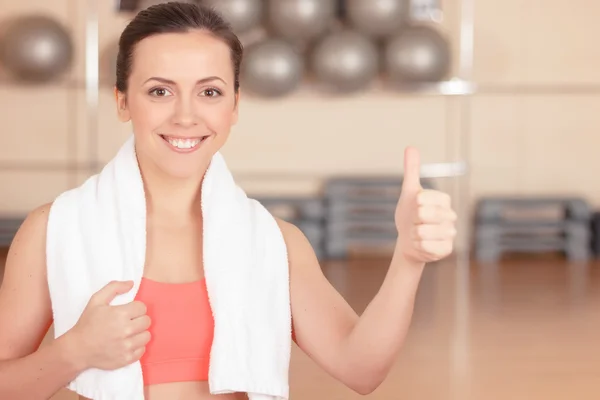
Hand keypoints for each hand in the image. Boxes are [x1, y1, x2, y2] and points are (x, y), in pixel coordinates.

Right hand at [66, 280, 150, 370]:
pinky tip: (127, 343)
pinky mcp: (126, 358)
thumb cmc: (87, 324)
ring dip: (139, 333)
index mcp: (120, 314)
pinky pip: (142, 350)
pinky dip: (137, 347)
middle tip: (128, 322)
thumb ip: (114, 288)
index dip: (135, 308)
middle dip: (139, 319)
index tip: (128, 312)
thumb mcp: (96, 301)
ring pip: (147, 336)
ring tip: (129, 333)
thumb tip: (131, 283)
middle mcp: (125, 330)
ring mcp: (126, 346)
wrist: (77, 349)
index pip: (142, 307)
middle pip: (147, 321)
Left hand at [395, 147, 456, 264]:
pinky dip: (417, 245)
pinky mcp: (446, 249)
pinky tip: (420, 244)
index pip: (423, 198)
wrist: (408, 240)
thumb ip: (412, 170)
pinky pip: (425, 246)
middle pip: (423, 214)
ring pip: (423, 231)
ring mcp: (451, 233)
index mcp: (444, 200)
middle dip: (412, 219)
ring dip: (413, 233)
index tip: (415, 207)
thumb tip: (411, 147)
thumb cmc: (410, 214)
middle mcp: (450, 216)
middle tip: (415, 222)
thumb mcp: (409, 192)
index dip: (414, 204)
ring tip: (417, 233)